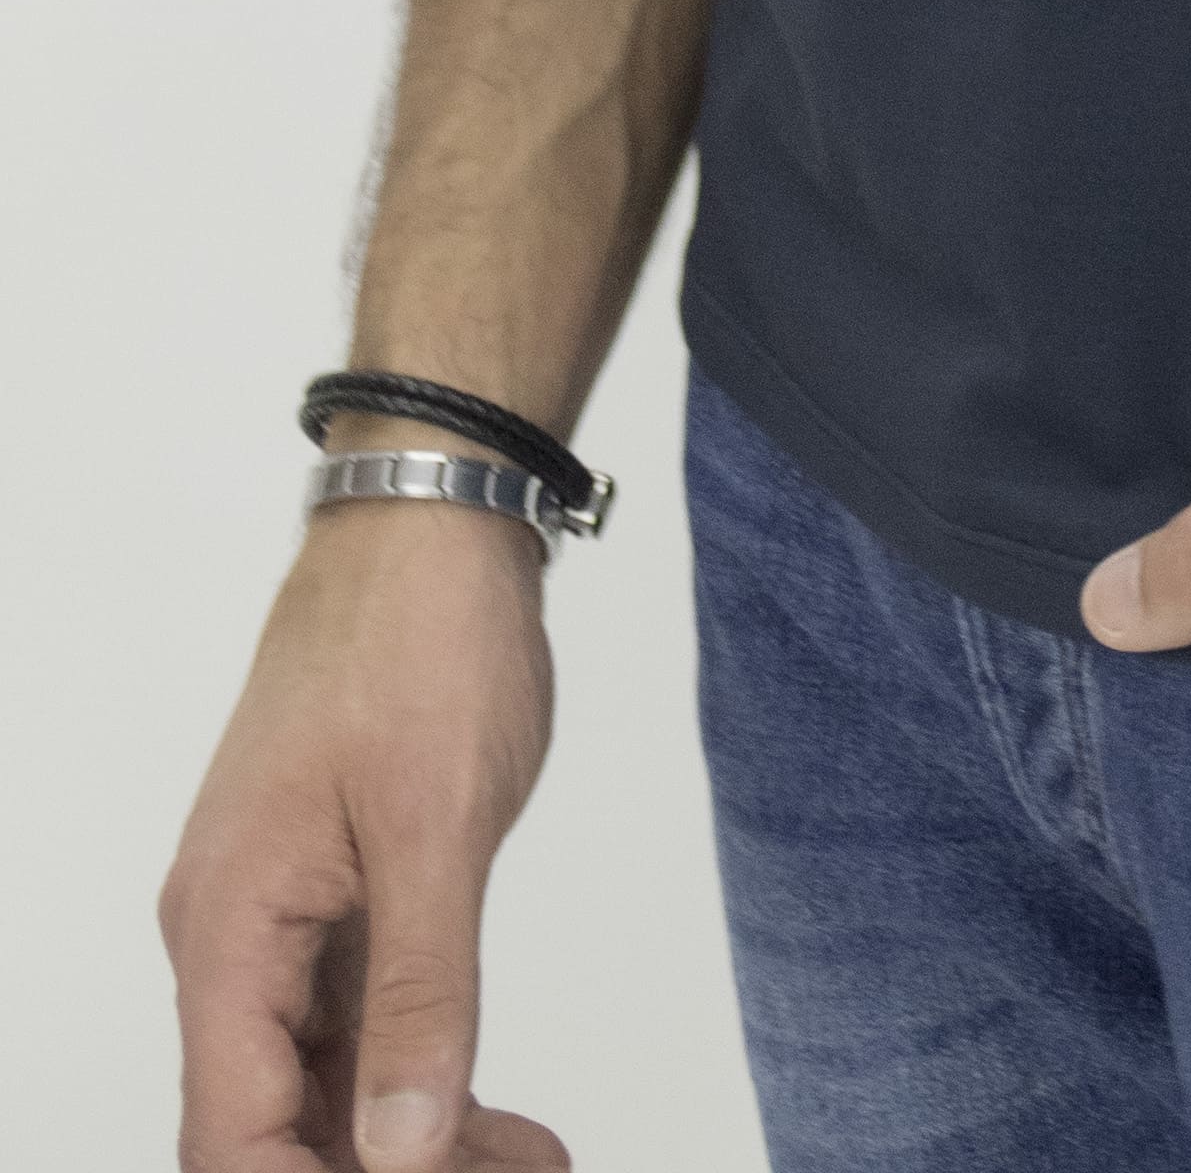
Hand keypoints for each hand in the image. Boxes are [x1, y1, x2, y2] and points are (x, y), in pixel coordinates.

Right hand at [161, 507, 563, 1170]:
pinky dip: (423, 1075)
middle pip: (277, 1124)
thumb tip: (399, 1150)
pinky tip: (496, 1122)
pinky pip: (357, 1022)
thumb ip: (419, 998)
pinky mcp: (333, 893)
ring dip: (416, 1140)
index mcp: (228, 930)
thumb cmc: (420, 639)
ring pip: (325, 1083)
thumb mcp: (437, 828)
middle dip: (384, 1171)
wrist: (433, 518)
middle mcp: (234, 938)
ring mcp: (281, 918)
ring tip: (527, 1167)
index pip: (232, 1135)